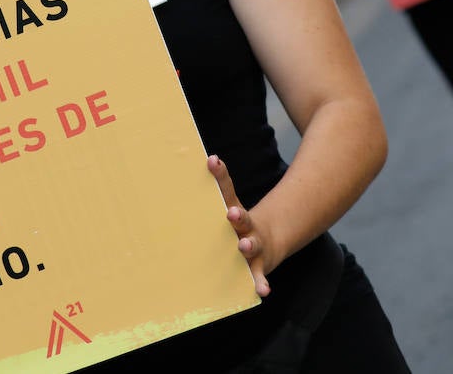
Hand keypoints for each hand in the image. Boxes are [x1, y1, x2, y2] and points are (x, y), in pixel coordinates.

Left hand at [208, 155, 278, 297]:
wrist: (268, 241)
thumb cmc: (234, 226)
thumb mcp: (223, 209)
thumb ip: (206, 197)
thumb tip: (183, 175)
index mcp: (233, 210)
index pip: (226, 189)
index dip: (220, 175)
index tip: (213, 161)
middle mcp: (245, 226)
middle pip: (241, 218)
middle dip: (237, 215)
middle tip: (231, 213)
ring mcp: (254, 245)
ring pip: (251, 244)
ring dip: (248, 245)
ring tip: (244, 245)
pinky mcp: (258, 266)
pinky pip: (258, 275)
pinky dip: (260, 282)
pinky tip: (263, 291)